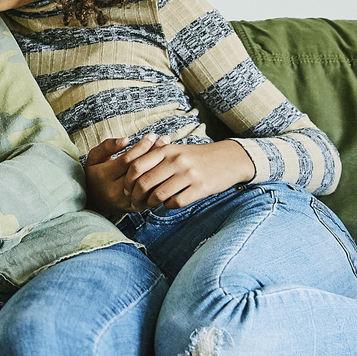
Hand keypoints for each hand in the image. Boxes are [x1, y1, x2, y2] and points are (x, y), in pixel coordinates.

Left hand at [88, 134, 253, 213]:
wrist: (229, 159)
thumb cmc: (197, 156)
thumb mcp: (176, 150)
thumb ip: (156, 156)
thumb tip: (132, 171)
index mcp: (166, 150)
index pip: (136, 166)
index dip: (127, 181)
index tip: (126, 190)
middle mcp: (176, 160)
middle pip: (144, 182)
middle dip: (136, 196)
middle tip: (135, 203)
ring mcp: (189, 174)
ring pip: (159, 194)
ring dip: (151, 203)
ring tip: (151, 205)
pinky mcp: (201, 187)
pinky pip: (176, 202)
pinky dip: (169, 206)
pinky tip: (169, 204)